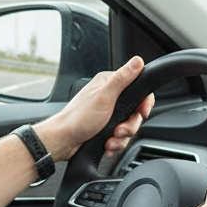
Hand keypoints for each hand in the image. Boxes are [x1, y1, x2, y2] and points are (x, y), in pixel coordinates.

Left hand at [36, 56, 154, 161]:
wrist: (63, 141)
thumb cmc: (78, 119)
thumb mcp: (104, 96)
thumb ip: (122, 79)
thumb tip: (137, 61)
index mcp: (110, 84)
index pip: (138, 89)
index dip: (143, 103)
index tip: (141, 112)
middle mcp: (110, 97)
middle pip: (135, 112)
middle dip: (129, 126)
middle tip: (118, 130)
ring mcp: (108, 114)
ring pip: (128, 127)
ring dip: (121, 138)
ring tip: (110, 140)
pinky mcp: (105, 128)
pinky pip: (120, 137)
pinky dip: (115, 143)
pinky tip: (107, 145)